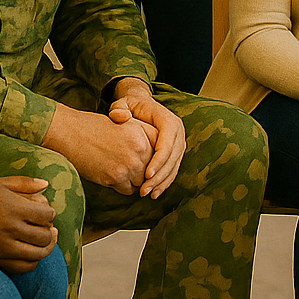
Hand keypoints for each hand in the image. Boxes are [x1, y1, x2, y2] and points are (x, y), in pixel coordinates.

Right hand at [0, 175, 56, 272]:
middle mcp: (10, 229)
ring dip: (46, 249)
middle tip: (51, 229)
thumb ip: (23, 183)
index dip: (50, 213)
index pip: (46, 215)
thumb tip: (46, 184)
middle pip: (44, 236)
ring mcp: (2, 247)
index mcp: (13, 207)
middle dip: (51, 232)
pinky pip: (21, 267)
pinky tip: (30, 254)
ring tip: (45, 243)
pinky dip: (31, 262)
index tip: (47, 212)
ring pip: (36, 254)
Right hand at [43, 101, 155, 194]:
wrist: (71, 133)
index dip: (155, 159)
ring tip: (123, 172)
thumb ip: (144, 136)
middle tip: (136, 171)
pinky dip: (123, 187)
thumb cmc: (96, 127)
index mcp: (143, 134)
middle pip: (152, 170)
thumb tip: (159, 153)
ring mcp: (128, 165)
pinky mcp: (115, 178)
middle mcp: (139, 149)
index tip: (150, 163)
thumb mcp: (125, 124)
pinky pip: (128, 190)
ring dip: (135, 181)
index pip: (160, 153)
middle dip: (146, 172)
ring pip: (142, 182)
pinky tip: (114, 177)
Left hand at [108, 78, 184, 197]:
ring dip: (163, 182)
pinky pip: (173, 168)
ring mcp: (179, 141)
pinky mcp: (176, 151)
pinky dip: (165, 181)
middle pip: (173, 157)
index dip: (158, 160)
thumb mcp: (123, 103)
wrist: (142, 104)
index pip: (167, 143)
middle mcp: (177, 131)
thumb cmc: (131, 106)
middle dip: (160, 176)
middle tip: (145, 190)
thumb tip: (121, 117)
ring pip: (175, 165)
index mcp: (168, 120)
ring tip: (149, 195)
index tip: (146, 175)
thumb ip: (119, 108)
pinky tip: (155, 192)